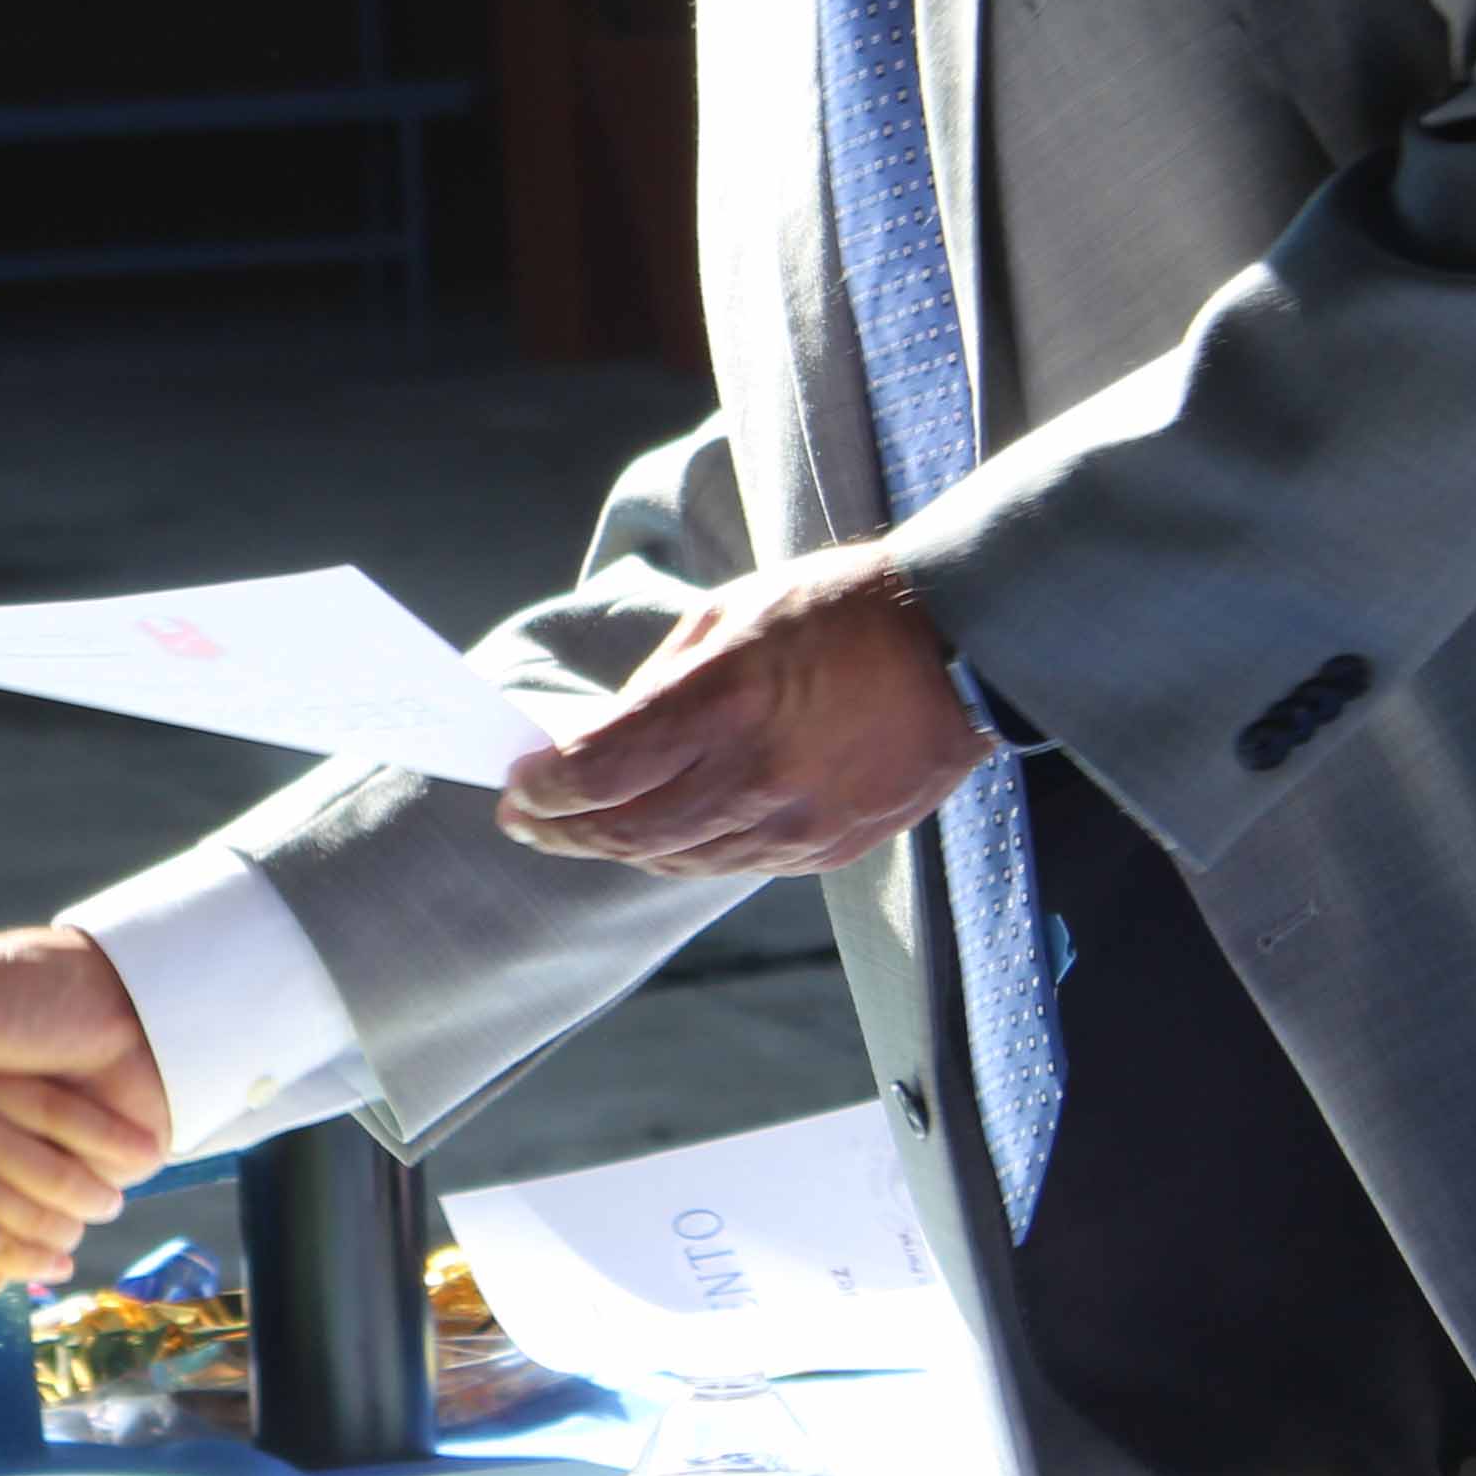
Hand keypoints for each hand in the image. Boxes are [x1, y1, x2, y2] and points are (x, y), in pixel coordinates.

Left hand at [495, 541, 982, 878]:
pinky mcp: (830, 848)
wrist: (960, 646)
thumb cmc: (837, 610)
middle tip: (526, 822)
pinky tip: (663, 836)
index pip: (602, 771)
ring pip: (678, 861)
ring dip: (620, 848)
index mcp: (726, 702)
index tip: (514, 788)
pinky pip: (736, 865)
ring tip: (585, 830)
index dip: (544, 789)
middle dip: (563, 831)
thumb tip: (600, 742)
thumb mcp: (730, 617)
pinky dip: (686, 855)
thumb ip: (660, 687)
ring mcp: (797, 821)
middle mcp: (757, 774)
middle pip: (628, 832)